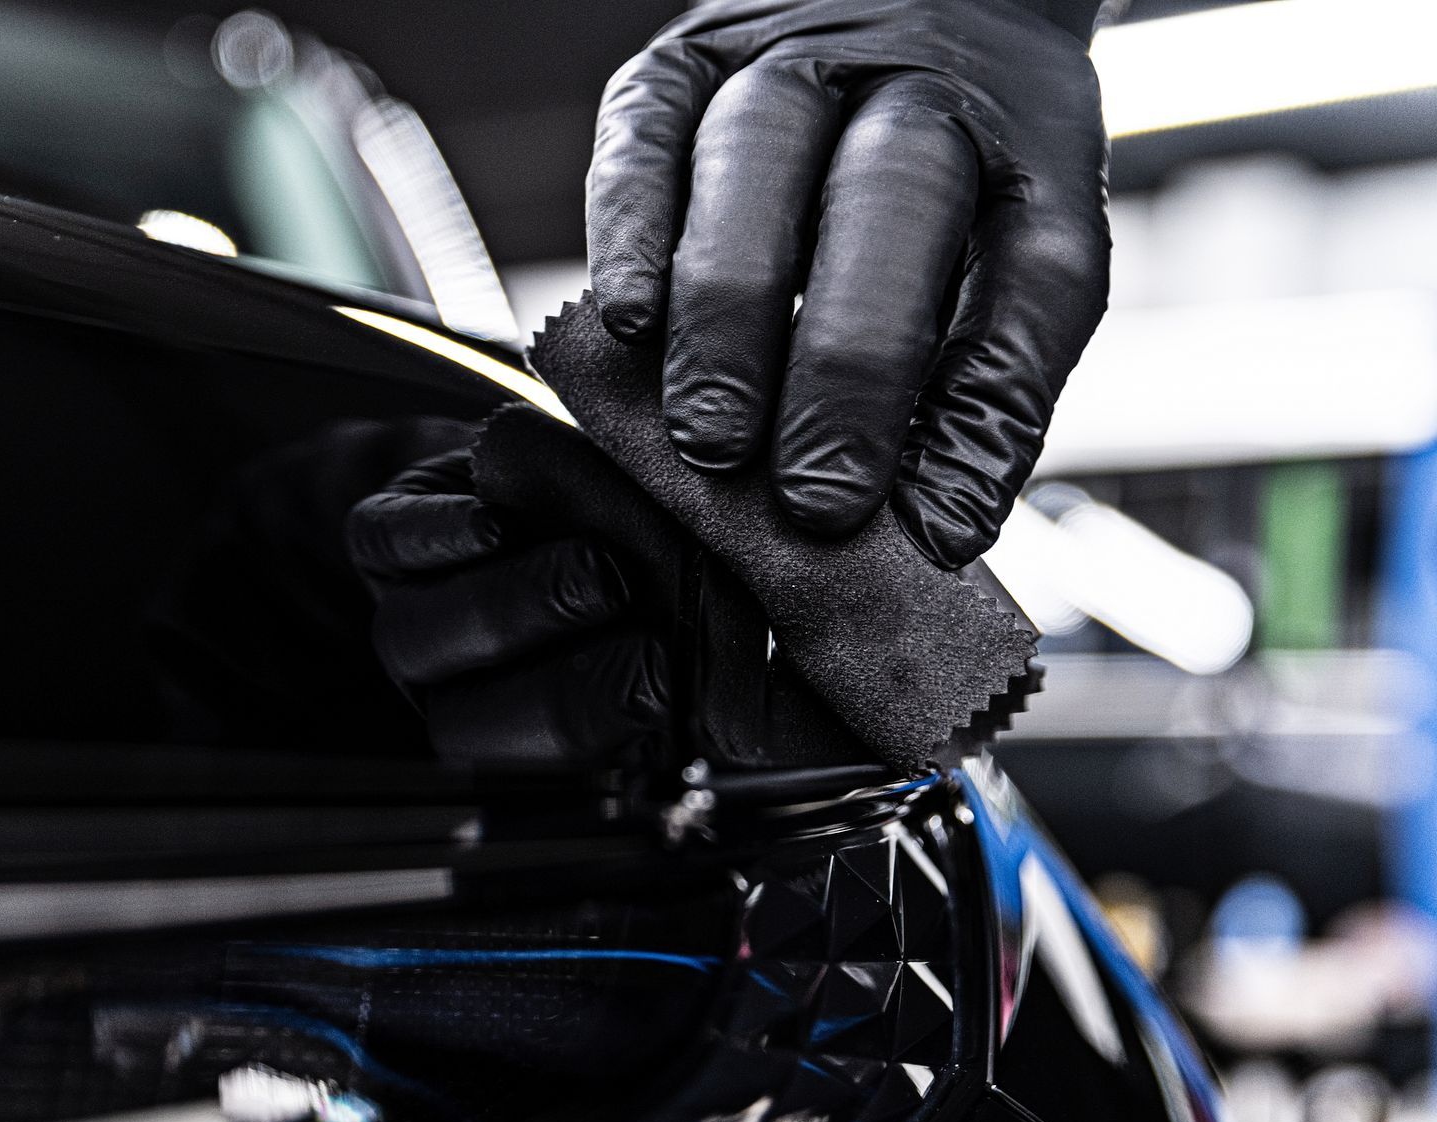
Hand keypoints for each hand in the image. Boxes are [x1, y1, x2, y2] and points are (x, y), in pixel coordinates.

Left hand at [346, 450, 669, 764]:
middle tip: (633, 619)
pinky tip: (497, 525)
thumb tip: (738, 678)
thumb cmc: (630, 543)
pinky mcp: (377, 537)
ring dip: (508, 606)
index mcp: (520, 720)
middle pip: (463, 720)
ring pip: (418, 638)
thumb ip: (688, 646)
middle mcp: (448, 684)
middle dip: (554, 678)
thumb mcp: (668, 603)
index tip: (665, 675)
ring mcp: (404, 613)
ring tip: (594, 566)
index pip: (544, 753)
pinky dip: (438, 537)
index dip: (601, 718)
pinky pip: (385, 547)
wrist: (552, 469)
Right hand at [588, 0, 1109, 567]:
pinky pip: (644, 138)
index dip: (990, 404)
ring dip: (729, 317)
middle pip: (892, 201)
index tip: (936, 528)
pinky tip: (625, 321)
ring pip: (756, 161)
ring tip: (711, 440)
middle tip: (811, 498)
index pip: (1035, 269)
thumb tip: (935, 526)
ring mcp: (792, 53)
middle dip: (847, 367)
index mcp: (1031, 139)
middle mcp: (917, 76)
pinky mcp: (681, 59)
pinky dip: (630, 234)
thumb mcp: (1005, 246)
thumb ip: (980, 380)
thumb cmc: (949, 162)